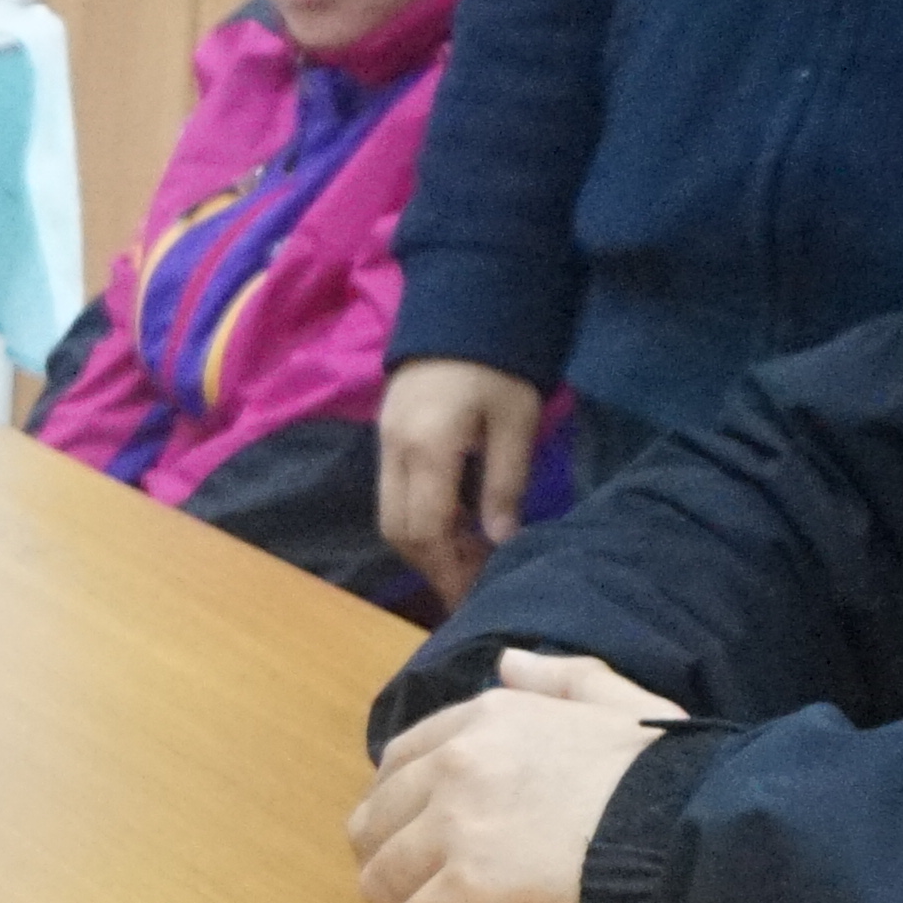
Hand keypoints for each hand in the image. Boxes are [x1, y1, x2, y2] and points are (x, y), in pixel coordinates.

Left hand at [349, 649, 683, 902]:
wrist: (701, 838)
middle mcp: (457, 762)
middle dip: (400, 865)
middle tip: (438, 897)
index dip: (408, 812)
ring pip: (381, 881)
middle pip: (375, 823)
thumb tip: (508, 663)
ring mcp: (455, 826)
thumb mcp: (622, 707)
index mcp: (488, 717)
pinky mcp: (465, 890)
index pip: (400, 762)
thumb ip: (564, 680)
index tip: (436, 847)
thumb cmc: (672, 783)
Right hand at [377, 359, 549, 608]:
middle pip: (399, 530)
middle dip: (432, 566)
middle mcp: (395, 452)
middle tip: (471, 587)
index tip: (475, 598)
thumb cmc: (499, 365)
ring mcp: (385, 443)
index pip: (429, 529)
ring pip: (390, 516)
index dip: (451, 570)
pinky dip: (420, 520)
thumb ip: (506, 484)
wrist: (462, 304)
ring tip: (466, 559)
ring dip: (424, 546)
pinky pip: (393, 494)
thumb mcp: (517, 423)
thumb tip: (501, 543)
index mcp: (428, 449)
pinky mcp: (387, 436)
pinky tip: (456, 525)